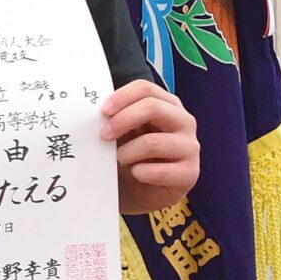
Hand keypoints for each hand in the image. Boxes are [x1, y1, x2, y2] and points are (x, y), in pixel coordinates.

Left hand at [102, 80, 199, 213]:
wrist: (142, 190)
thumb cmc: (132, 155)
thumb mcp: (124, 132)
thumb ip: (115, 117)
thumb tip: (91, 110)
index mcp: (167, 105)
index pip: (146, 89)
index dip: (122, 97)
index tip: (102, 111)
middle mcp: (183, 122)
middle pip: (153, 107)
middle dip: (122, 120)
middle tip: (103, 135)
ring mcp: (190, 147)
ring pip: (152, 142)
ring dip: (127, 153)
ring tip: (119, 160)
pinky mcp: (190, 173)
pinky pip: (159, 171)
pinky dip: (140, 173)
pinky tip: (136, 174)